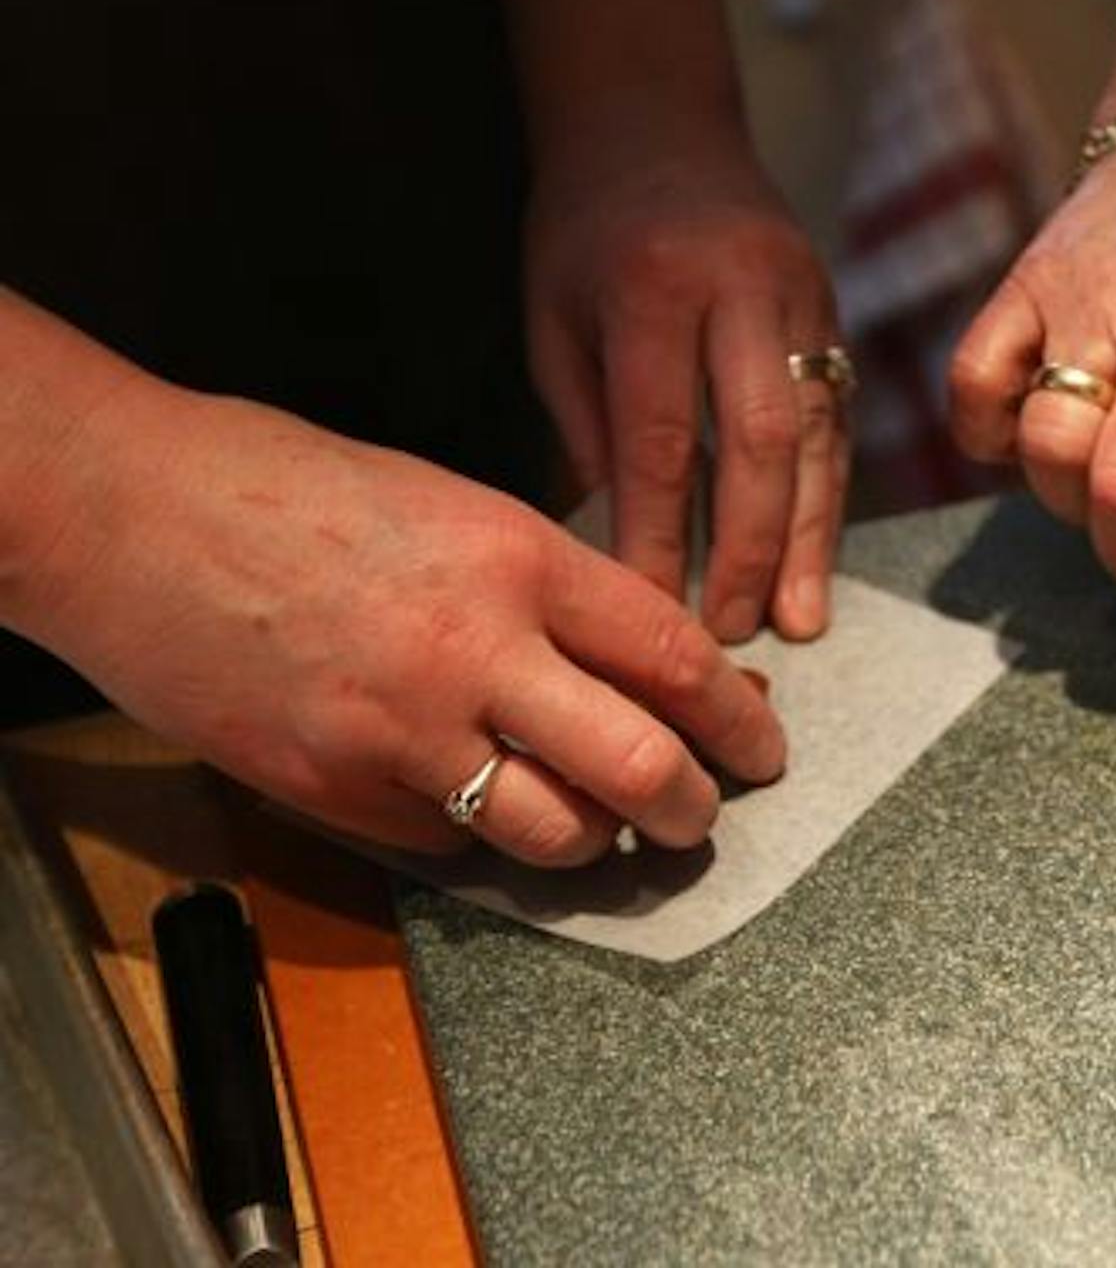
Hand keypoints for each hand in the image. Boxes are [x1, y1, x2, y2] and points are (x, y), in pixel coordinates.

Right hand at [36, 388, 783, 865]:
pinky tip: (485, 805)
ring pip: (557, 836)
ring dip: (597, 843)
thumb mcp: (457, 509)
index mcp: (519, 560)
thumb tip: (648, 662)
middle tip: (701, 815)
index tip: (763, 744)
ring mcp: (402, 734)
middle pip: (643, 770)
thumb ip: (555, 591)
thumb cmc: (294, 490)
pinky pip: (455, 846)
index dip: (740, 718)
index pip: (676, 659)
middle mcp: (476, 652)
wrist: (129, 514)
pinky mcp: (336, 792)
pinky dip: (489, 839)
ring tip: (603, 827)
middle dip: (694, 809)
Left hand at [524, 145, 845, 641]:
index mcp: (651, 285)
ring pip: (816, 434)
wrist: (657, 122)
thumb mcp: (553, 318)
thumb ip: (588, 425)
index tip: (651, 614)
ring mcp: (800, 296)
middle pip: (759, 440)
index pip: (660, 435)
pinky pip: (835, 417)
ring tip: (799, 618)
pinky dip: (826, 493)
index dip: (659, 533)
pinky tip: (815, 556)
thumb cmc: (584, 233)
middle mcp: (740, 287)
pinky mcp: (832, 311)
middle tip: (733, 631)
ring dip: (807, 536)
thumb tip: (624, 546)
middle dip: (748, 547)